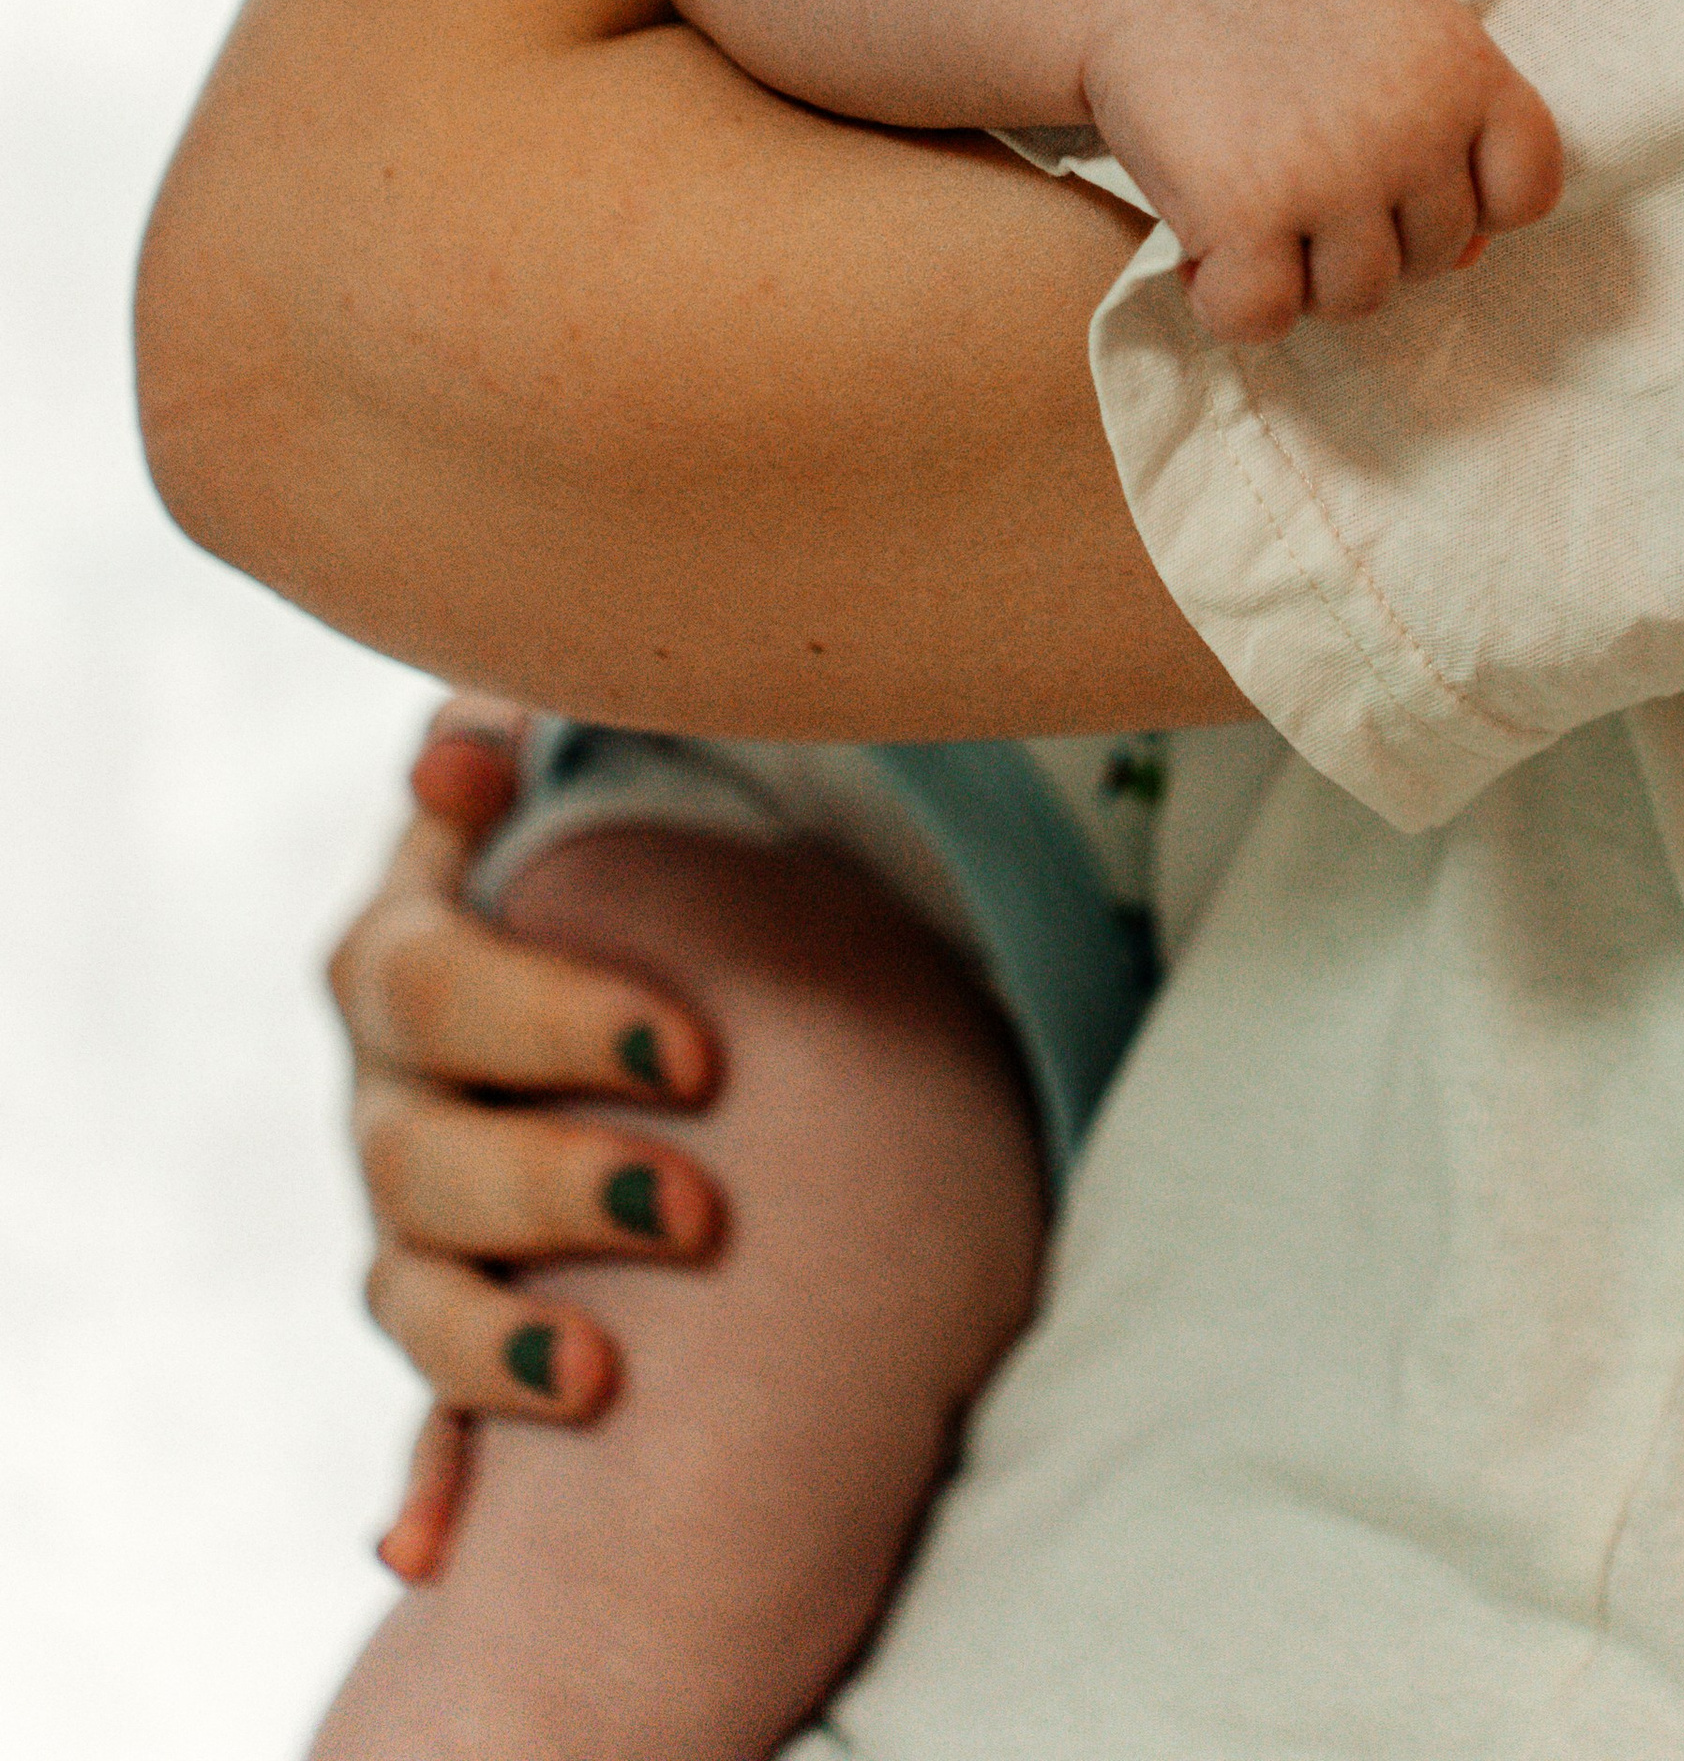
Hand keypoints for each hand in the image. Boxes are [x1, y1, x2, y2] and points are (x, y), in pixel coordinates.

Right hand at [328, 698, 722, 1581]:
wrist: (626, 970)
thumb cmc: (611, 851)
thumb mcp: (579, 765)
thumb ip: (529, 724)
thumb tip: (476, 733)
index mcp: (404, 960)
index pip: (440, 985)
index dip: (553, 1019)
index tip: (698, 1051)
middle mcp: (391, 1098)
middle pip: (426, 1159)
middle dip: (557, 1187)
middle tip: (695, 1210)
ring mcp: (412, 1221)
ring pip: (413, 1295)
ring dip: (493, 1347)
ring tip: (599, 1377)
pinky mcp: (456, 1320)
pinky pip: (425, 1418)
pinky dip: (429, 1485)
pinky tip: (432, 1554)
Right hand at [1081, 0, 1563, 343]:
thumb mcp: (1393, 28)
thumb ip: (1446, 128)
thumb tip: (1471, 258)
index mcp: (1466, 69)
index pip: (1527, 190)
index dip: (1470, 199)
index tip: (1403, 171)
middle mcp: (1417, 126)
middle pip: (1436, 256)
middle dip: (1369, 233)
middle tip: (1294, 165)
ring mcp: (1336, 176)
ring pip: (1357, 299)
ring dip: (1298, 271)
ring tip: (1249, 196)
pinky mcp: (1248, 217)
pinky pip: (1261, 317)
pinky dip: (1223, 298)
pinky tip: (1198, 245)